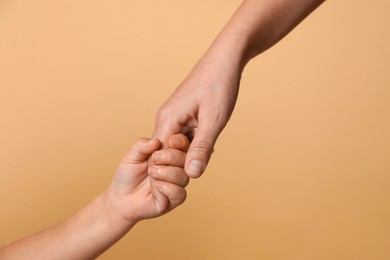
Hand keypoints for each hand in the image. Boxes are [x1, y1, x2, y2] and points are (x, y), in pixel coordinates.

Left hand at [107, 134, 189, 222]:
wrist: (120, 198)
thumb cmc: (128, 175)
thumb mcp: (132, 156)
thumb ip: (142, 145)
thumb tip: (156, 141)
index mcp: (170, 154)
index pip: (184, 145)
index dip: (180, 142)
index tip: (170, 141)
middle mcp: (177, 168)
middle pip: (186, 160)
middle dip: (170, 157)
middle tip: (153, 160)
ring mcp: (177, 184)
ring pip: (183, 176)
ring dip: (165, 173)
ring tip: (151, 174)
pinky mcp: (174, 200)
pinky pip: (179, 193)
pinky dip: (167, 188)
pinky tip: (156, 187)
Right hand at [153, 50, 241, 177]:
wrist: (226, 58)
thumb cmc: (219, 85)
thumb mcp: (214, 120)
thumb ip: (202, 148)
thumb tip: (191, 175)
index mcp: (167, 120)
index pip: (159, 157)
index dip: (168, 174)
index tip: (182, 185)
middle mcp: (166, 118)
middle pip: (167, 153)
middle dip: (182, 164)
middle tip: (202, 166)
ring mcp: (174, 116)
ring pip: (178, 146)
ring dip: (191, 154)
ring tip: (208, 154)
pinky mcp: (184, 114)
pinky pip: (185, 136)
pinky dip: (196, 143)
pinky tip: (209, 143)